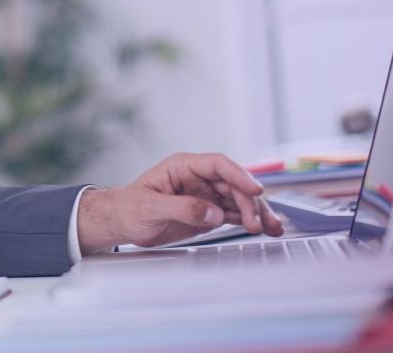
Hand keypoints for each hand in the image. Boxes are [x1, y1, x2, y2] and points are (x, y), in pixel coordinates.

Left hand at [77, 152, 283, 253]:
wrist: (120, 223)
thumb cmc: (128, 208)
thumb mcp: (150, 207)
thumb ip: (182, 208)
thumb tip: (213, 213)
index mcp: (182, 167)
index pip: (217, 165)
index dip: (239, 175)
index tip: (254, 190)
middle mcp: (198, 178)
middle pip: (233, 184)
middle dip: (250, 202)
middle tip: (259, 222)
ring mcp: (205, 195)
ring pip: (238, 199)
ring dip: (257, 212)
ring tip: (272, 228)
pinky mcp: (208, 212)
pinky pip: (234, 214)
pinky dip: (249, 220)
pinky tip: (264, 228)